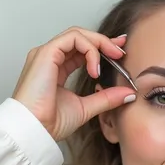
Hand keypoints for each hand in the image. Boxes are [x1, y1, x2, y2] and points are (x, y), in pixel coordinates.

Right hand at [12, 27, 135, 140]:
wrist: (36, 130)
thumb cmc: (51, 122)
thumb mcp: (87, 107)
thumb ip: (107, 98)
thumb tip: (128, 93)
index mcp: (57, 68)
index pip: (81, 49)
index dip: (101, 46)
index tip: (120, 52)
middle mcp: (50, 58)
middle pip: (80, 37)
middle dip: (104, 41)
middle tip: (121, 51)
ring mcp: (46, 54)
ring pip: (77, 34)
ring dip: (99, 43)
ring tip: (114, 57)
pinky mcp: (46, 53)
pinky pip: (73, 39)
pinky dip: (90, 50)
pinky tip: (96, 69)